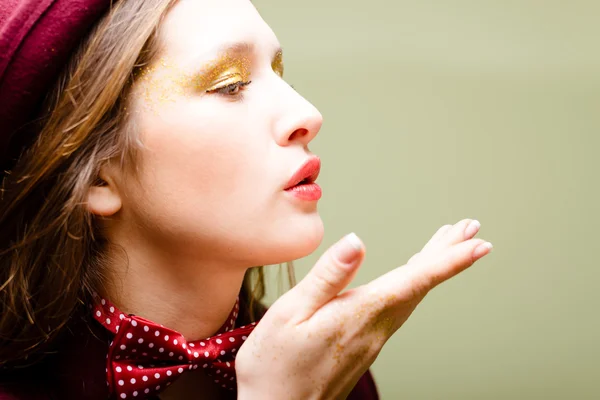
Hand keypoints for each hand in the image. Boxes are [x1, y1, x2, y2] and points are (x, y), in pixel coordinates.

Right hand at [236, 219, 491, 399]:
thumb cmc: (275, 367)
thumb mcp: (290, 313)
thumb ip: (327, 276)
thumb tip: (357, 241)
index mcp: (359, 315)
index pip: (415, 281)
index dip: (450, 260)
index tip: (479, 243)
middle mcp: (374, 329)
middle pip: (421, 286)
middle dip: (448, 254)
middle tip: (470, 229)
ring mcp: (372, 341)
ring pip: (412, 297)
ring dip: (431, 267)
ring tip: (445, 244)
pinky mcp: (364, 348)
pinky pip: (399, 310)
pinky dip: (413, 286)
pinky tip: (409, 280)